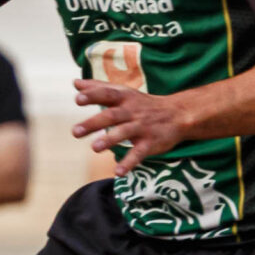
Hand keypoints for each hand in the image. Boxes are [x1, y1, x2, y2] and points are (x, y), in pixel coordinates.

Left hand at [72, 81, 190, 174]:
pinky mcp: (151, 143)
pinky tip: (118, 172)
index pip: (107, 94)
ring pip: (125, 133)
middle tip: (75, 132)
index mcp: (124, 98)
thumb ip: (98, 88)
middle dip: (93, 123)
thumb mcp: (123, 92)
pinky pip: (139, 153)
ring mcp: (142, 127)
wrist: (178, 114)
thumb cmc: (142, 104)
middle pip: (112, 116)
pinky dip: (129, 163)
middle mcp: (132, 112)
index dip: (93, 95)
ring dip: (109, 140)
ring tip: (95, 148)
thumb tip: (75, 82)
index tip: (77, 99)